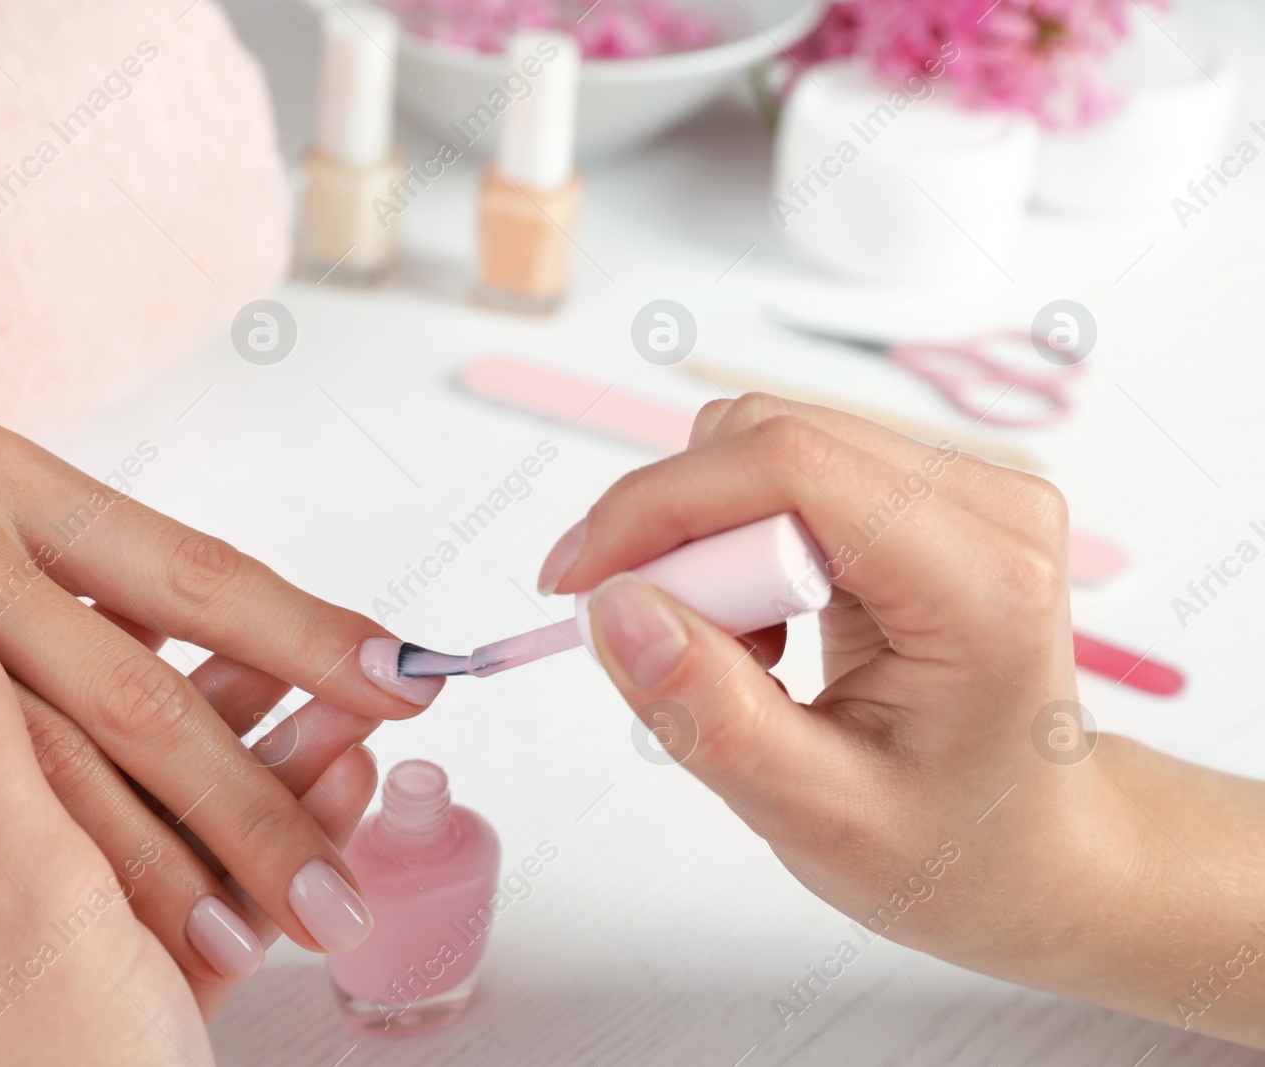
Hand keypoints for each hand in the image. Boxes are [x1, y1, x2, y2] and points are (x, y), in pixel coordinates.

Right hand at [0, 350, 435, 998]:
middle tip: (336, 888)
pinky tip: (83, 919)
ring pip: (43, 771)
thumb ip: (83, 575)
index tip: (405, 682)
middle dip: (253, 804)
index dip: (310, 633)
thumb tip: (202, 650)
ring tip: (244, 933)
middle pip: (141, 697)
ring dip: (153, 867)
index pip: (200, 570)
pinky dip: (15, 868)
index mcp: (28, 486)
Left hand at [0, 589, 376, 1064]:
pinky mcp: (145, 989)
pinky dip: (279, 847)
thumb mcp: (29, 904)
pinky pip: (215, 893)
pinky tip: (341, 793)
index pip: (21, 731)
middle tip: (323, 667)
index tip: (209, 614)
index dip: (122, 665)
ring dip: (276, 776)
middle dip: (234, 722)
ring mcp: (70, 959)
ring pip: (179, 830)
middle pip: (116, 775)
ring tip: (358, 718)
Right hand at [539, 394, 1264, 1047]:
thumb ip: (712, 714)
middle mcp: (988, 505)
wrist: (1041, 851)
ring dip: (707, 545)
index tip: (574, 581)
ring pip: (766, 449)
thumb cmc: (955, 851)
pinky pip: (786, 473)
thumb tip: (613, 607)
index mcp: (982, 583)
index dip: (658, 504)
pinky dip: (737, 544)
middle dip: (677, 536)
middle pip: (769, 445)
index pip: (790, 466)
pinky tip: (764, 630)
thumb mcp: (818, 816)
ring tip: (734, 655)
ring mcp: (965, 489)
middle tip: (660, 650)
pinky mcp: (927, 493)